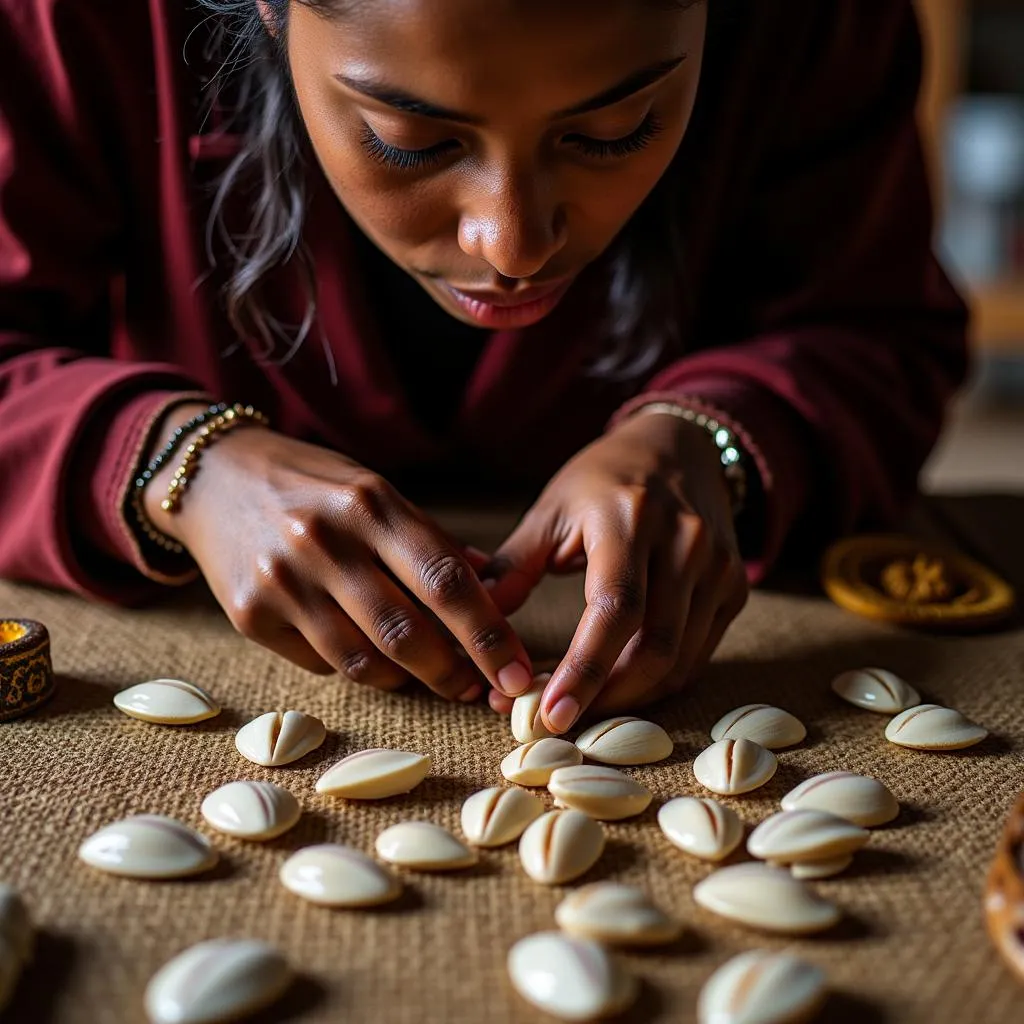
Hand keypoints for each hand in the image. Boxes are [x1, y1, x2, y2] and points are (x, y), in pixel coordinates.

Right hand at [144, 414, 533, 702]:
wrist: (212, 476)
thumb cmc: (310, 483)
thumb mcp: (373, 490)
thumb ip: (429, 539)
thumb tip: (492, 585)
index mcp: (369, 504)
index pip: (445, 580)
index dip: (489, 634)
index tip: (517, 671)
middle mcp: (324, 543)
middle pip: (408, 633)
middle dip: (456, 672)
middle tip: (483, 689)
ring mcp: (282, 582)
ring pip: (365, 661)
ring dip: (410, 680)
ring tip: (433, 677)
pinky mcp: (249, 616)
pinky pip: (323, 664)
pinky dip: (358, 668)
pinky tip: (369, 654)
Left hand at [482, 409, 748, 730]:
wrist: (680, 444)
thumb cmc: (605, 477)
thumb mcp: (552, 508)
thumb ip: (513, 565)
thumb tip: (474, 622)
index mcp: (631, 519)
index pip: (615, 609)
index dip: (585, 669)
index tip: (550, 712)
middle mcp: (686, 544)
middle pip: (654, 648)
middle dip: (605, 697)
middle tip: (557, 718)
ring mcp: (718, 567)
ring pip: (680, 661)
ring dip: (630, 696)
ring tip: (583, 704)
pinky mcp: (734, 586)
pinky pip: (697, 653)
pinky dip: (659, 679)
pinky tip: (620, 683)